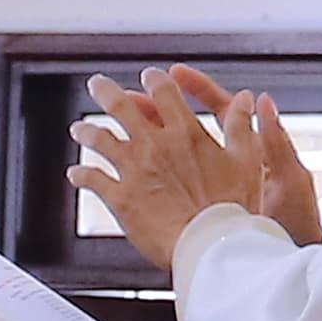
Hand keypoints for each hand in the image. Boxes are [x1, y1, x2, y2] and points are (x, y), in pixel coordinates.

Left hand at [68, 67, 295, 273]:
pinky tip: (75, 173)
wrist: (210, 244)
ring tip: (79, 128)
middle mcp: (155, 146)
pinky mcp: (120, 198)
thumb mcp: (245, 160)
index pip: (165, 93)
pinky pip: (93, 180)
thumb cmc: (232, 207)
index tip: (148, 76)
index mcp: (186, 133)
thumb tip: (244, 97)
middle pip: (122, 108)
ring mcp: (134, 170)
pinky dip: (81, 175)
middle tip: (96, 84)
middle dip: (106, 92)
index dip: (154, 81)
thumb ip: (240, 126)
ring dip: (87, 131)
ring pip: (101, 140)